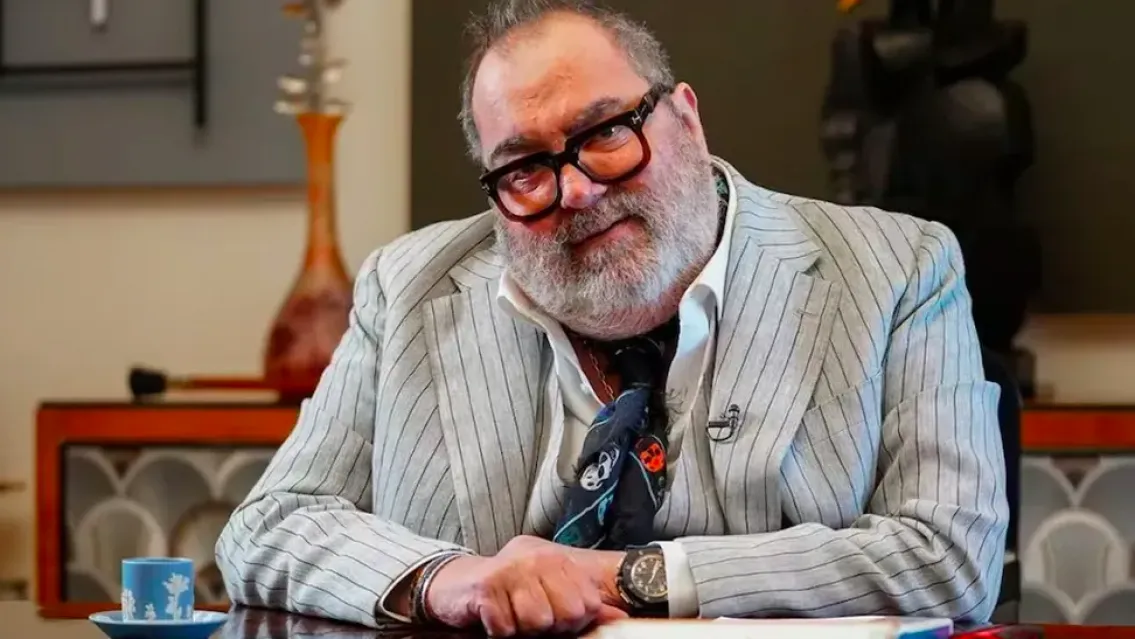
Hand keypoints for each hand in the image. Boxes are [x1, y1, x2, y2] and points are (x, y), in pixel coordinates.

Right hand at [425, 535, 628, 635]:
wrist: (456, 584)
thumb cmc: (507, 591)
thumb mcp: (549, 593)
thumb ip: (584, 605)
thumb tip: (621, 617)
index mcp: (557, 559)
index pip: (587, 604)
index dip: (572, 621)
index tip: (552, 617)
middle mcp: (537, 558)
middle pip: (565, 615)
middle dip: (547, 627)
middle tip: (527, 616)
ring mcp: (511, 569)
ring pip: (536, 623)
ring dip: (520, 629)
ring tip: (510, 614)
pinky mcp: (486, 586)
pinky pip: (506, 628)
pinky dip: (498, 631)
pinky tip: (492, 617)